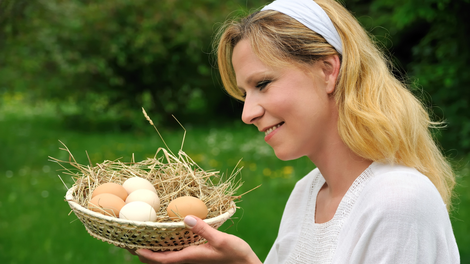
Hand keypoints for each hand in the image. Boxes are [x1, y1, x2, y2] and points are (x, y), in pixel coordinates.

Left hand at [131, 215, 260, 263]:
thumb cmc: (235, 255)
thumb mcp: (221, 240)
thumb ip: (204, 229)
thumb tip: (186, 218)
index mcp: (189, 257)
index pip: (162, 260)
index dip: (146, 255)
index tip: (133, 248)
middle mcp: (188, 259)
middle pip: (160, 260)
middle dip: (144, 253)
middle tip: (130, 242)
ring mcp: (192, 258)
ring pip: (167, 257)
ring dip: (153, 251)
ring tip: (142, 239)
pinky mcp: (197, 255)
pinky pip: (175, 253)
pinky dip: (165, 248)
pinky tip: (165, 238)